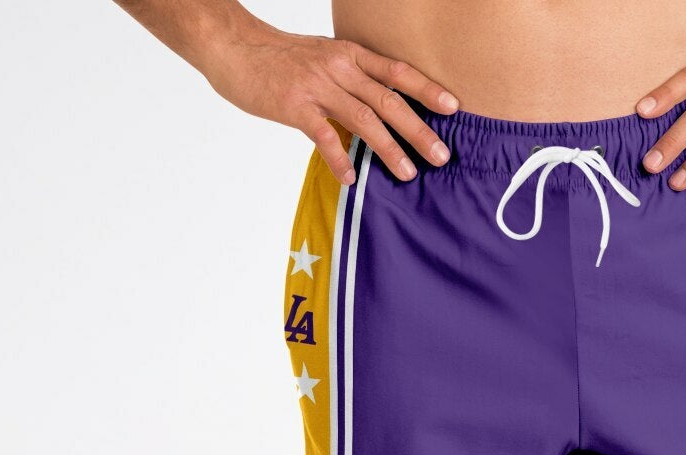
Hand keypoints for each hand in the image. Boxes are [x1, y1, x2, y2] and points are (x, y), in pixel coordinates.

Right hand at [201, 25, 458, 183]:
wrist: (232, 45)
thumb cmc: (277, 58)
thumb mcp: (320, 59)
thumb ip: (348, 82)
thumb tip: (373, 114)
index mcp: (348, 55)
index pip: (396, 71)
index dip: (426, 89)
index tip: (453, 107)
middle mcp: (338, 68)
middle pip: (389, 100)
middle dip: (419, 130)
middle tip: (442, 155)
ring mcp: (317, 87)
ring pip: (364, 119)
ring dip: (390, 149)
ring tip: (409, 174)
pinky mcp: (294, 106)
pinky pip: (324, 136)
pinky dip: (340, 159)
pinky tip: (352, 178)